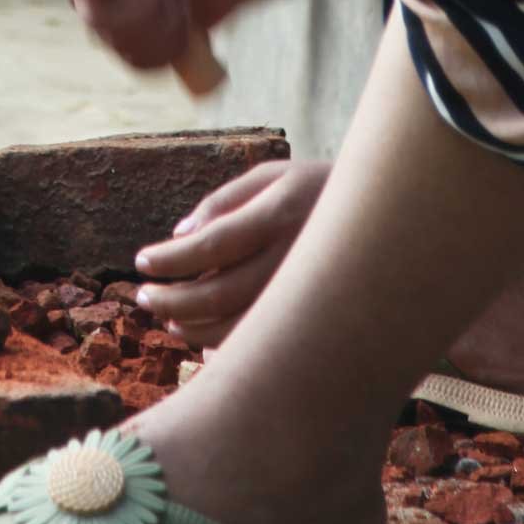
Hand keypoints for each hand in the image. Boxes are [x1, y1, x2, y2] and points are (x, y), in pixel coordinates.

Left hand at [131, 158, 329, 346]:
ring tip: (167, 316)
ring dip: (192, 326)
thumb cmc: (314, 190)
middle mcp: (292, 258)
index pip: (211, 244)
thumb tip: (179, 235)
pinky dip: (223, 346)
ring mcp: (304, 294)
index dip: (171, 258)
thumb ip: (223, 201)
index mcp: (278, 215)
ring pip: (237, 327)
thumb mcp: (271, 177)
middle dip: (172, 299)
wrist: (382, 221)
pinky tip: (198, 338)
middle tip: (143, 296)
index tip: (141, 262)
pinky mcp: (310, 319)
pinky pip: (261, 343)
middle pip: (219, 293)